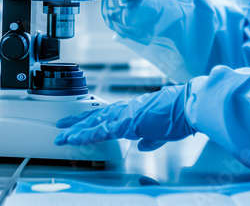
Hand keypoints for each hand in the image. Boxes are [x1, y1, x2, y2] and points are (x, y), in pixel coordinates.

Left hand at [55, 85, 193, 150]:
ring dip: (77, 129)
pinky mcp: (128, 122)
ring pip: (95, 122)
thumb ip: (150, 139)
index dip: (93, 120)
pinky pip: (102, 131)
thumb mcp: (163, 132)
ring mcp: (126, 114)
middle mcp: (127, 109)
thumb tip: (142, 144)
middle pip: (97, 116)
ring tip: (61, 135)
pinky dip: (87, 134)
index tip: (81, 123)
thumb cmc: (181, 115)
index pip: (109, 115)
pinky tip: (76, 138)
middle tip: (61, 126)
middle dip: (78, 122)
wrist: (189, 106)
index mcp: (135, 111)